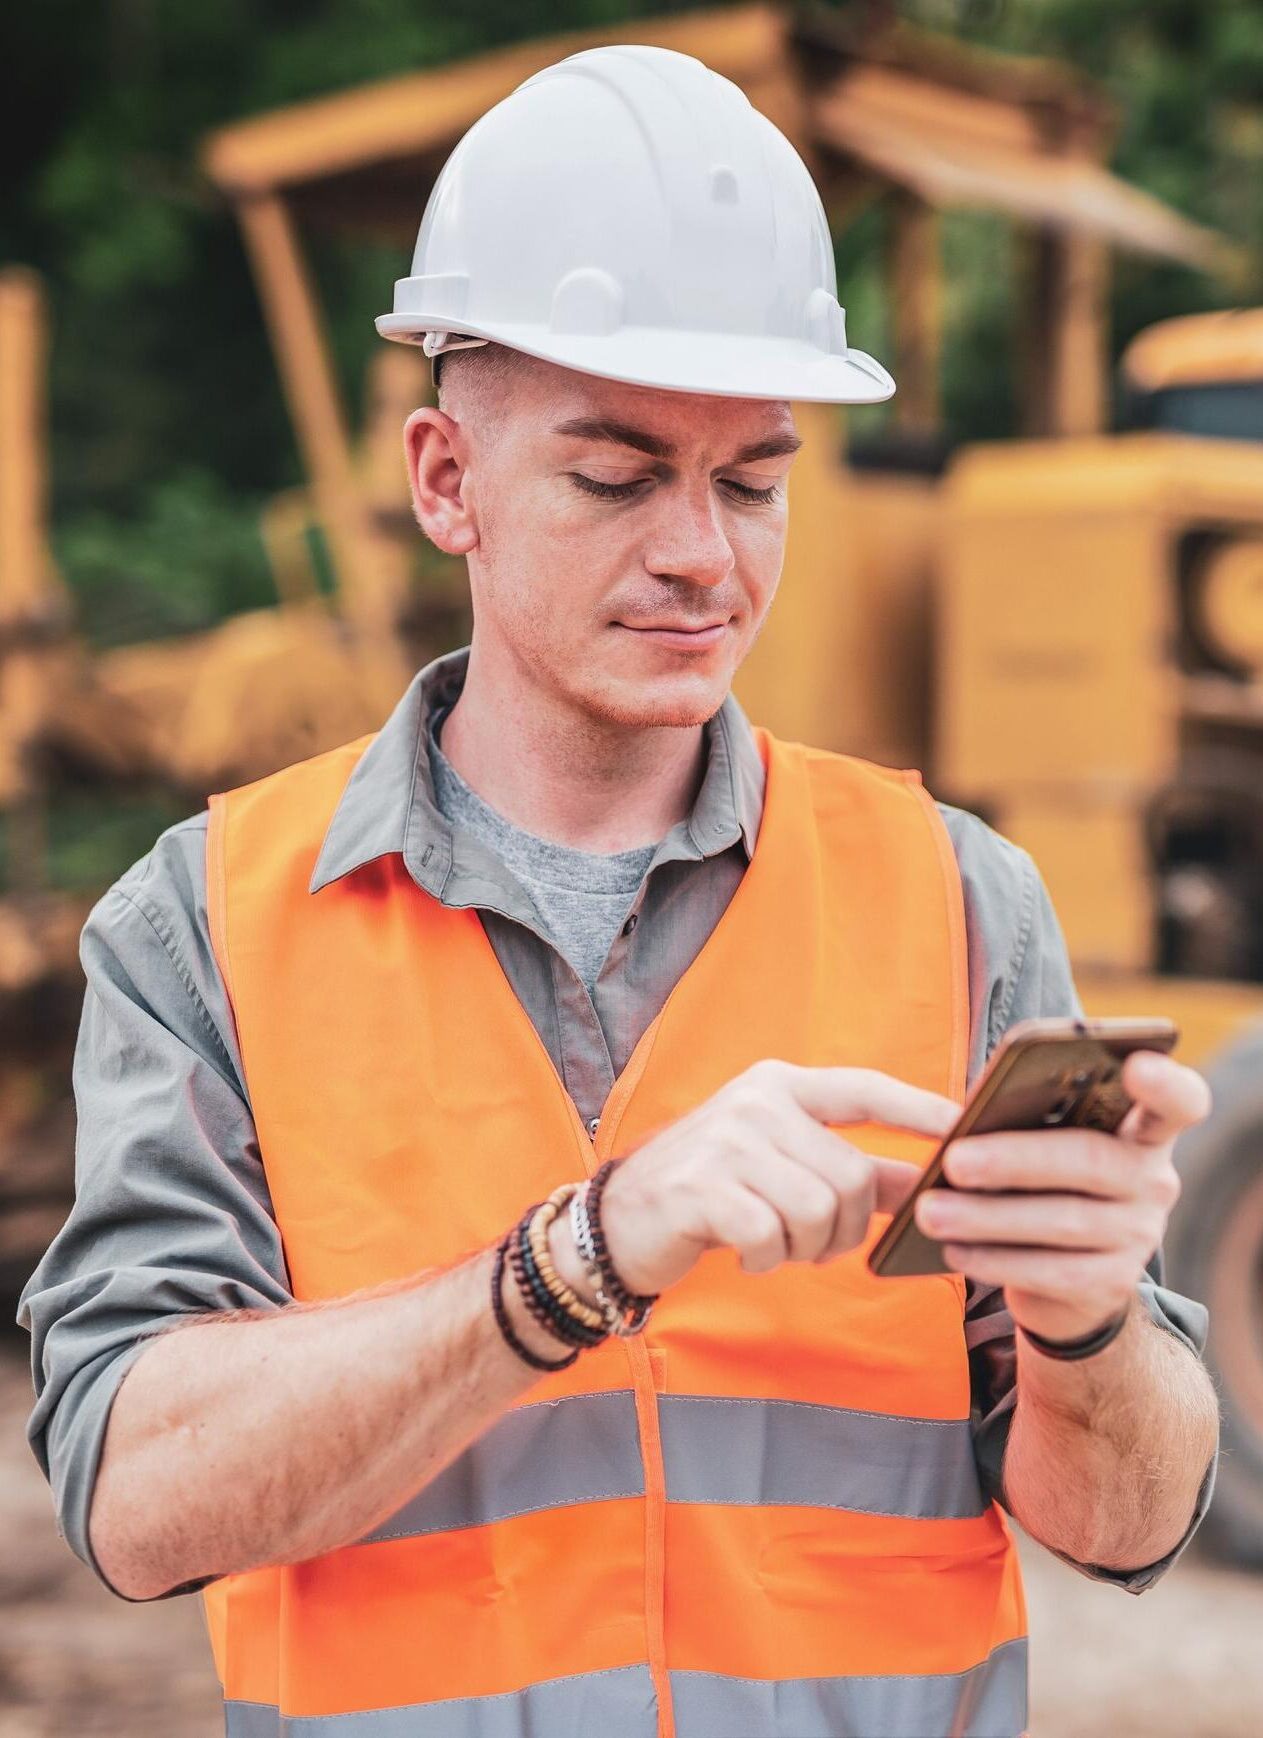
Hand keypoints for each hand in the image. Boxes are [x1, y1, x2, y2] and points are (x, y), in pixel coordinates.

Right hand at [556, 1059, 958, 1297]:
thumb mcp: (783, 1166)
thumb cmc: (714, 1193)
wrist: (619, 1223)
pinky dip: (766, 1260)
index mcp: (781, 1085)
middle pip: (851, 1177)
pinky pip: (772, 1237)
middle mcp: (756, 1101)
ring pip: (818, 1210)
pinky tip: (744, 1254)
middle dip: (844, 1229)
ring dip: (804, 1248)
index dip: (920, 1108)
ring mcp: (726, 1140)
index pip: (865, 1089)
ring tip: (773, 1244)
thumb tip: (932, 1183)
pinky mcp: (701, 1186)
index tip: (967, 1124)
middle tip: (809, 1243)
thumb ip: (855, 1170)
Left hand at [913, 1050, 1211, 1341]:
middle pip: (1092, 1159)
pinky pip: (1051, 1272)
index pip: (1178, 1100)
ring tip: (930, 1210)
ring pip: (1064, 1221)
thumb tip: (957, 1121)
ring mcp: (1140, 1234)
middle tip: (953, 1161)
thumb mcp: (1041, 1143)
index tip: (1136, 1064)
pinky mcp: (1113, 1284)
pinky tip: (953, 1249)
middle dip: (1015, 1159)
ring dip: (987, 1216)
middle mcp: (1153, 1179)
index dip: (1164, 1082)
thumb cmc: (1042, 1182)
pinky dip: (995, 1260)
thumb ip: (1020, 1121)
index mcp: (1142, 1127)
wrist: (1067, 1279)